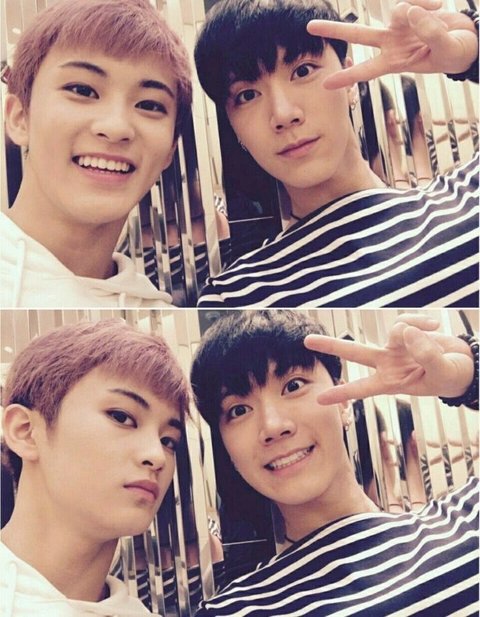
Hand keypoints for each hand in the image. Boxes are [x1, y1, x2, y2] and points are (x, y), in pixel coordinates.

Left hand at [304, 314, 474, 403]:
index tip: (319, 400)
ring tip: (434, 332)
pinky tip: (435, 326)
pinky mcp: (404, 332)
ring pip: (392, 331)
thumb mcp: (442, 373)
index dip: (341, 394)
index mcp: (392, 382)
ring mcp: (394, 347)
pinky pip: (406, 320)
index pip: (362, 389)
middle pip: (354, 352)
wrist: (465, 364)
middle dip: (331, 346)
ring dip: (414, 328)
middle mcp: (387, 363)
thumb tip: (406, 332)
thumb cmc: (452, 376)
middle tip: (306, 340)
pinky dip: (420, 320)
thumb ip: (427, 355)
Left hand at [307, 0, 478, 88]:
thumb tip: (408, 12)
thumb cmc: (456, 53)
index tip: (325, 85)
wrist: (468, 39)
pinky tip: (439, 4)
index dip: (347, 78)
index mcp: (395, 62)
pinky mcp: (409, 9)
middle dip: (334, 31)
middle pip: (357, 36)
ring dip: (416, 9)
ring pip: (393, 11)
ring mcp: (398, 26)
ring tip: (438, 10)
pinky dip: (427, 0)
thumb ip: (429, 33)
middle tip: (310, 27)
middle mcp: (391, 44)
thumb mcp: (446, 50)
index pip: (366, 71)